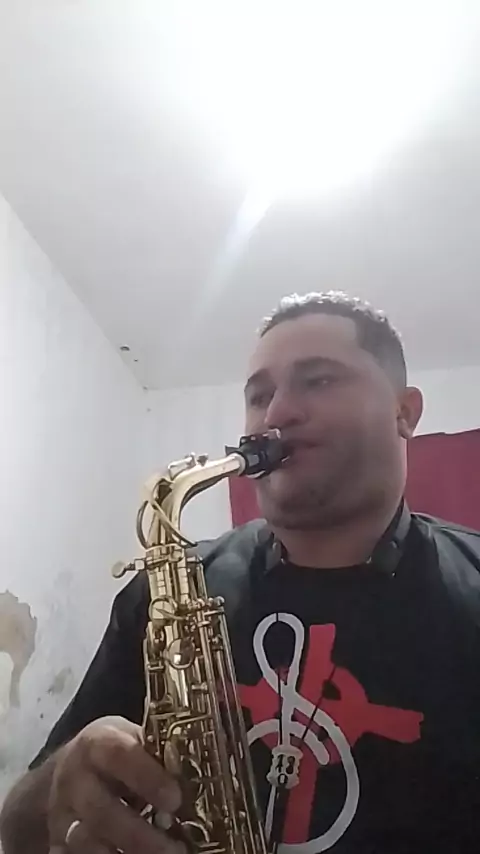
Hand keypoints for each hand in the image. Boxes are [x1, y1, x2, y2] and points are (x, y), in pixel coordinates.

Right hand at [47, 716, 182, 853]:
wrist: (69, 768)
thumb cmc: (115, 751)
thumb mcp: (131, 739)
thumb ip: (156, 754)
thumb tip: (196, 775)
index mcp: (96, 743)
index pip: (118, 755)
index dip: (147, 777)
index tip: (175, 799)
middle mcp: (73, 778)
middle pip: (100, 811)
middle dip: (139, 835)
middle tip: (176, 850)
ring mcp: (61, 813)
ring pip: (85, 842)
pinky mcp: (57, 840)